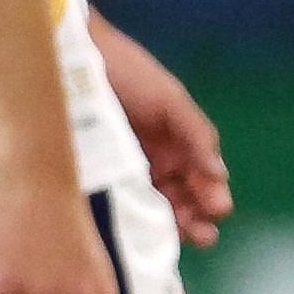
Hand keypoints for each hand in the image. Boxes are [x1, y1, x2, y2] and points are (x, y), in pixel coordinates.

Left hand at [90, 17, 230, 246]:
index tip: (217, 209)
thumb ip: (197, 133)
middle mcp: (155, 165)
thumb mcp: (168, 99)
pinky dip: (129, 222)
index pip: (204, 183)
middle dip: (196, 221)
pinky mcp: (96, 180)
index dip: (213, 198)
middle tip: (201, 233)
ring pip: (153, 211)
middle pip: (182, 204)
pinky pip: (117, 206)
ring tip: (176, 237)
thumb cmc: (128, 73)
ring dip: (169, 227)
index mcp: (178, 147)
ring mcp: (125, 175)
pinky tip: (135, 230)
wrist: (74, 56)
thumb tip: (219, 174)